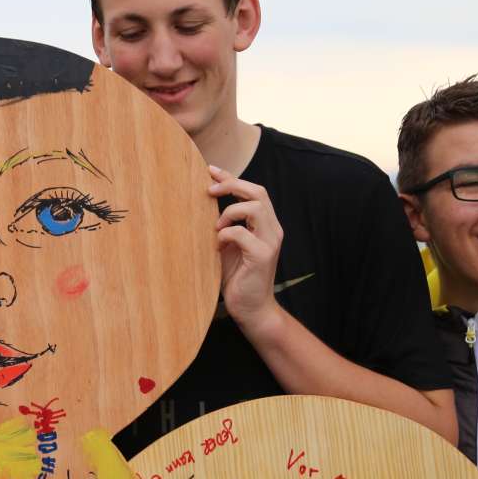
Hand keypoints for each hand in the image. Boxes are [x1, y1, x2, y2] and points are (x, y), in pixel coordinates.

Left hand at [208, 166, 284, 330]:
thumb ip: (225, 224)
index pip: (254, 190)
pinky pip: (242, 234)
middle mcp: (272, 229)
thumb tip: (204, 202)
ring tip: (216, 226)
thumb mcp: (229, 244)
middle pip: (258, 191)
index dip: (232, 177)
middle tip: (209, 190)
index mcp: (265, 224)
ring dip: (230, 211)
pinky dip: (226, 234)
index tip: (209, 170)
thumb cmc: (237, 277)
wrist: (252, 308)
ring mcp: (270, 242)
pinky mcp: (262, 256)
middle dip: (232, 184)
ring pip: (255, 207)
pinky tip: (217, 245)